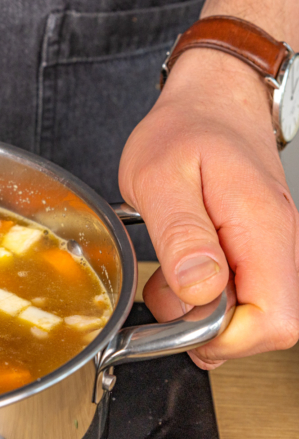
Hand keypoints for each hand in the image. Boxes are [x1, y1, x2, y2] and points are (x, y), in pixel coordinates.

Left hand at [119, 49, 298, 368]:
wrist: (211, 101)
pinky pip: (239, 293)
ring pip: (250, 314)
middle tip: (166, 292)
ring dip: (201, 312)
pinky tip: (179, 269)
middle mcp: (279, 245)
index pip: (274, 322)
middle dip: (208, 329)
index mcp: (262, 229)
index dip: (224, 337)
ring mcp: (271, 250)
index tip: (180, 318)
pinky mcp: (256, 252)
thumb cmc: (184, 130)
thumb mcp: (161, 178)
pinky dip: (203, 295)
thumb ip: (181, 236)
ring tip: (168, 272)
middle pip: (266, 327)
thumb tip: (201, 290)